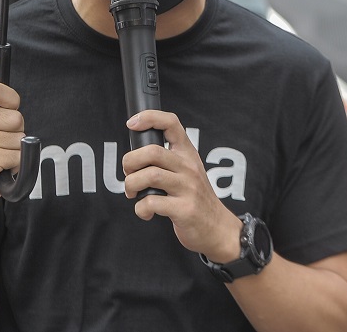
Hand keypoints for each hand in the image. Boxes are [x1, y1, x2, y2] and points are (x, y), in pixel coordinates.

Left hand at [122, 111, 242, 262]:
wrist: (217, 228)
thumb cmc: (195, 198)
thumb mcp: (188, 171)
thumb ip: (167, 160)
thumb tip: (135, 156)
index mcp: (188, 153)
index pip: (171, 123)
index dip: (149, 118)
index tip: (132, 123)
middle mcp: (189, 167)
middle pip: (152, 151)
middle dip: (130, 162)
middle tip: (129, 174)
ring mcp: (188, 188)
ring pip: (149, 176)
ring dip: (131, 185)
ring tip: (133, 193)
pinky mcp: (184, 209)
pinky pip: (151, 203)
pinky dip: (140, 209)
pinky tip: (146, 212)